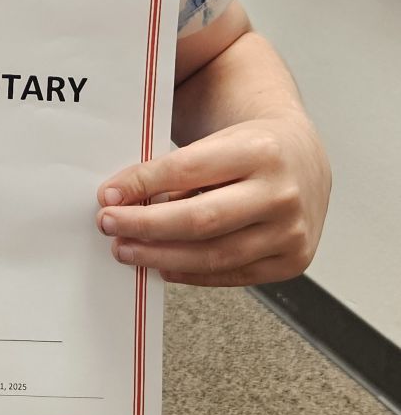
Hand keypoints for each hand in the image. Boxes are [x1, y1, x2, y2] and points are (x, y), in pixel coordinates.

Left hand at [95, 111, 330, 286]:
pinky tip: (163, 264)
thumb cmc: (252, 148)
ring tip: (127, 249)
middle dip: (145, 225)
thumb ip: (175, 165)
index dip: (142, 184)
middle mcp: (281, 193)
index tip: (108, 195)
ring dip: (161, 255)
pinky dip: (191, 273)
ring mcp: (291, 231)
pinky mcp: (292, 260)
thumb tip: (120, 197)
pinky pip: (231, 274)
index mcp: (260, 150)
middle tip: (109, 225)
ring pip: (214, 255)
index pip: (187, 169)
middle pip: (200, 220)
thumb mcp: (219, 140)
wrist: (305, 160)